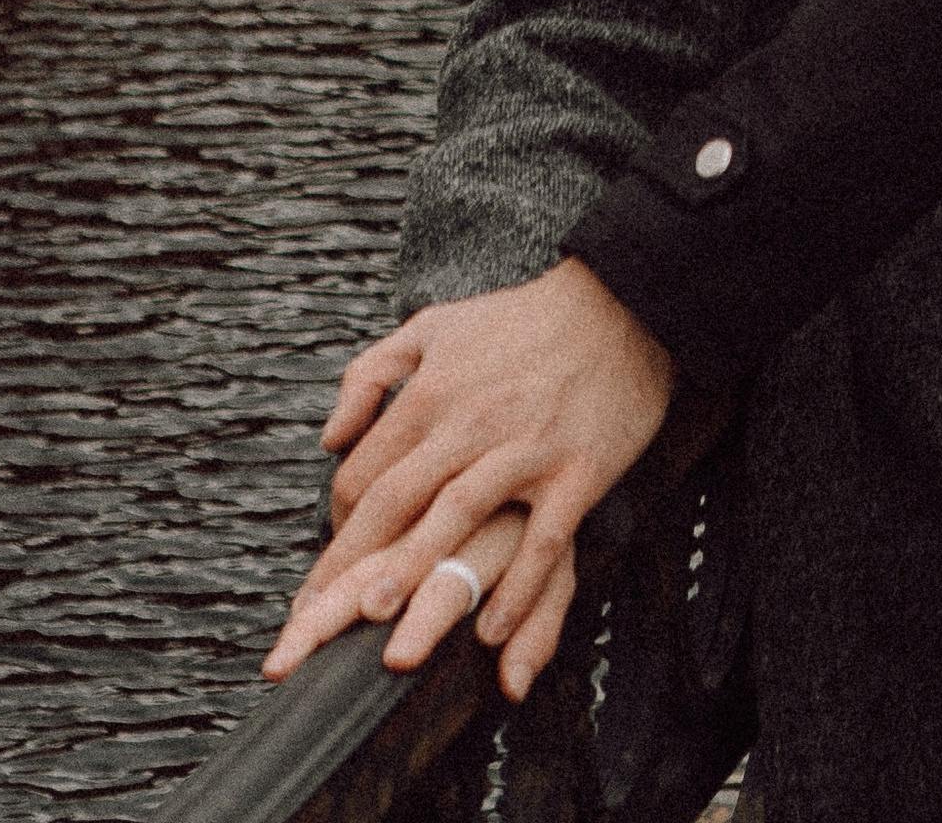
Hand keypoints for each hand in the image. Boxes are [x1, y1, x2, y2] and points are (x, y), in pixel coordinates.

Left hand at [263, 263, 675, 699]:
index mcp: (431, 391)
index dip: (338, 527)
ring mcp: (525, 448)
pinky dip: (516, 587)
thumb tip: (329, 439)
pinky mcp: (578, 471)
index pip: (362, 471)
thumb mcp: (431, 327)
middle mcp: (470, 422)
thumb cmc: (520, 322)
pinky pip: (542, 539)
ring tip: (389, 637)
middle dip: (354, 564)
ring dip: (419, 573)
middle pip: (397, 499)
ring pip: (458, 517)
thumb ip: (370, 375)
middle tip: (321, 624)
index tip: (331, 570)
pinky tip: (492, 630)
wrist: (619, 304)